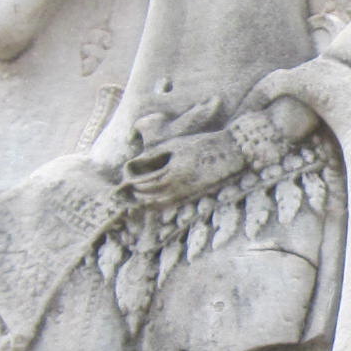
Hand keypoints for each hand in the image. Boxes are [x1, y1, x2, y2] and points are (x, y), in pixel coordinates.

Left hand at [121, 124, 248, 205]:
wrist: (230, 152)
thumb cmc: (202, 144)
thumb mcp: (175, 145)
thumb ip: (155, 155)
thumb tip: (137, 164)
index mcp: (172, 173)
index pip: (144, 183)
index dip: (131, 184)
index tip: (121, 184)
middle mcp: (177, 187)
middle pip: (149, 195)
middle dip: (134, 195)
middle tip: (123, 194)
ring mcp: (186, 193)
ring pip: (159, 204)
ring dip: (144, 203)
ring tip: (134, 201)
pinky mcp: (192, 194)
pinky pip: (170, 204)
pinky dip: (158, 205)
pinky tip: (152, 203)